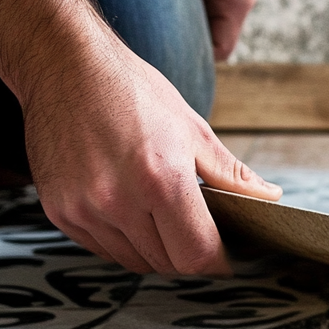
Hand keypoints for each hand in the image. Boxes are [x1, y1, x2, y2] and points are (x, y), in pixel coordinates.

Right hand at [23, 46, 280, 275]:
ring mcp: (84, 209)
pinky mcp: (59, 210)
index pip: (197, 255)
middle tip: (198, 234)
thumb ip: (231, 174)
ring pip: (134, 261)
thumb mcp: (192, 128)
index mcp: (161, 181)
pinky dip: (122, 241)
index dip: (218, 262)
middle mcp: (118, 201)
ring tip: (161, 217)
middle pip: (167, 263)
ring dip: (155, 250)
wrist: (64, 65)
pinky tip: (129, 211)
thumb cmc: (133, 92)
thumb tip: (270, 198)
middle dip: (189, 256)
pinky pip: (102, 248)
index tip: (226, 258)